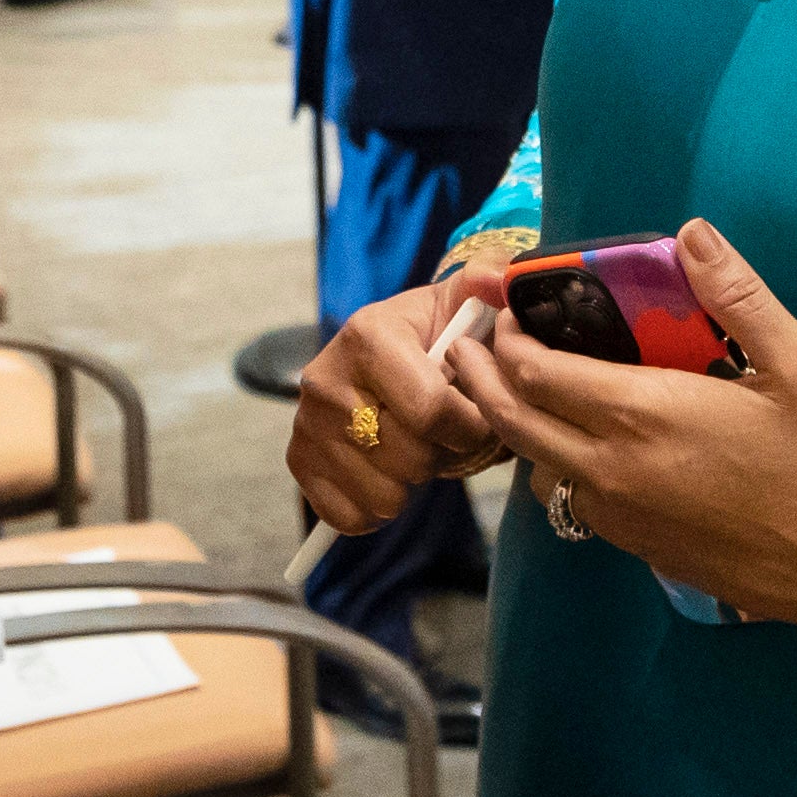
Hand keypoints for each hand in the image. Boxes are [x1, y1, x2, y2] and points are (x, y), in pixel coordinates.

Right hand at [285, 269, 509, 536]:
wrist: (396, 354)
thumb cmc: (445, 336)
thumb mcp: (470, 302)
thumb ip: (494, 280)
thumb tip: (496, 278)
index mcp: (368, 335)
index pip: (431, 412)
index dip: (470, 428)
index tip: (479, 417)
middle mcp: (325, 377)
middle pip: (409, 459)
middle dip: (443, 455)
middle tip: (444, 431)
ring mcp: (306, 423)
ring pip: (383, 496)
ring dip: (414, 484)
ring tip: (417, 446)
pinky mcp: (299, 460)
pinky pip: (347, 517)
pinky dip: (377, 510)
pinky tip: (388, 474)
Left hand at [444, 221, 796, 637]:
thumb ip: (737, 295)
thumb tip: (693, 232)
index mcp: (641, 415)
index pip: (535, 374)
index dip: (506, 340)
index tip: (504, 312)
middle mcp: (611, 469)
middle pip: (512, 421)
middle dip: (481, 378)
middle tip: (468, 344)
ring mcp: (619, 516)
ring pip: (536, 469)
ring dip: (515, 427)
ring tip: (518, 391)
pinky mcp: (638, 548)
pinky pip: (571, 502)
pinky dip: (554, 467)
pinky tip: (580, 443)